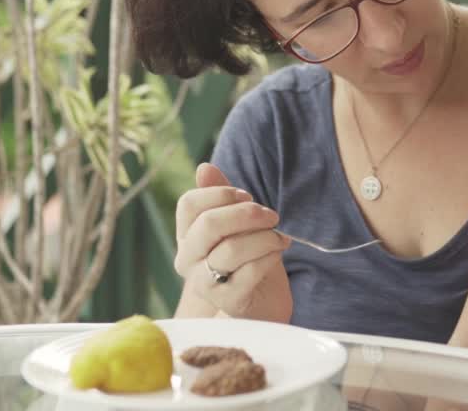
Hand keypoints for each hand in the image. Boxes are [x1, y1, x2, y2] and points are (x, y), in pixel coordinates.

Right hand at [173, 163, 291, 318]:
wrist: (262, 301)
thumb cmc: (248, 256)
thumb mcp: (237, 223)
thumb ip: (222, 196)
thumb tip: (204, 167)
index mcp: (186, 236)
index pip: (189, 204)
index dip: (221, 193)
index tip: (247, 197)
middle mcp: (187, 260)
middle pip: (209, 224)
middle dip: (247, 213)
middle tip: (272, 215)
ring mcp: (204, 283)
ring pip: (232, 249)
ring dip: (264, 237)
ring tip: (280, 237)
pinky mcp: (227, 301)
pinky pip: (251, 271)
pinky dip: (270, 256)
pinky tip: (279, 252)